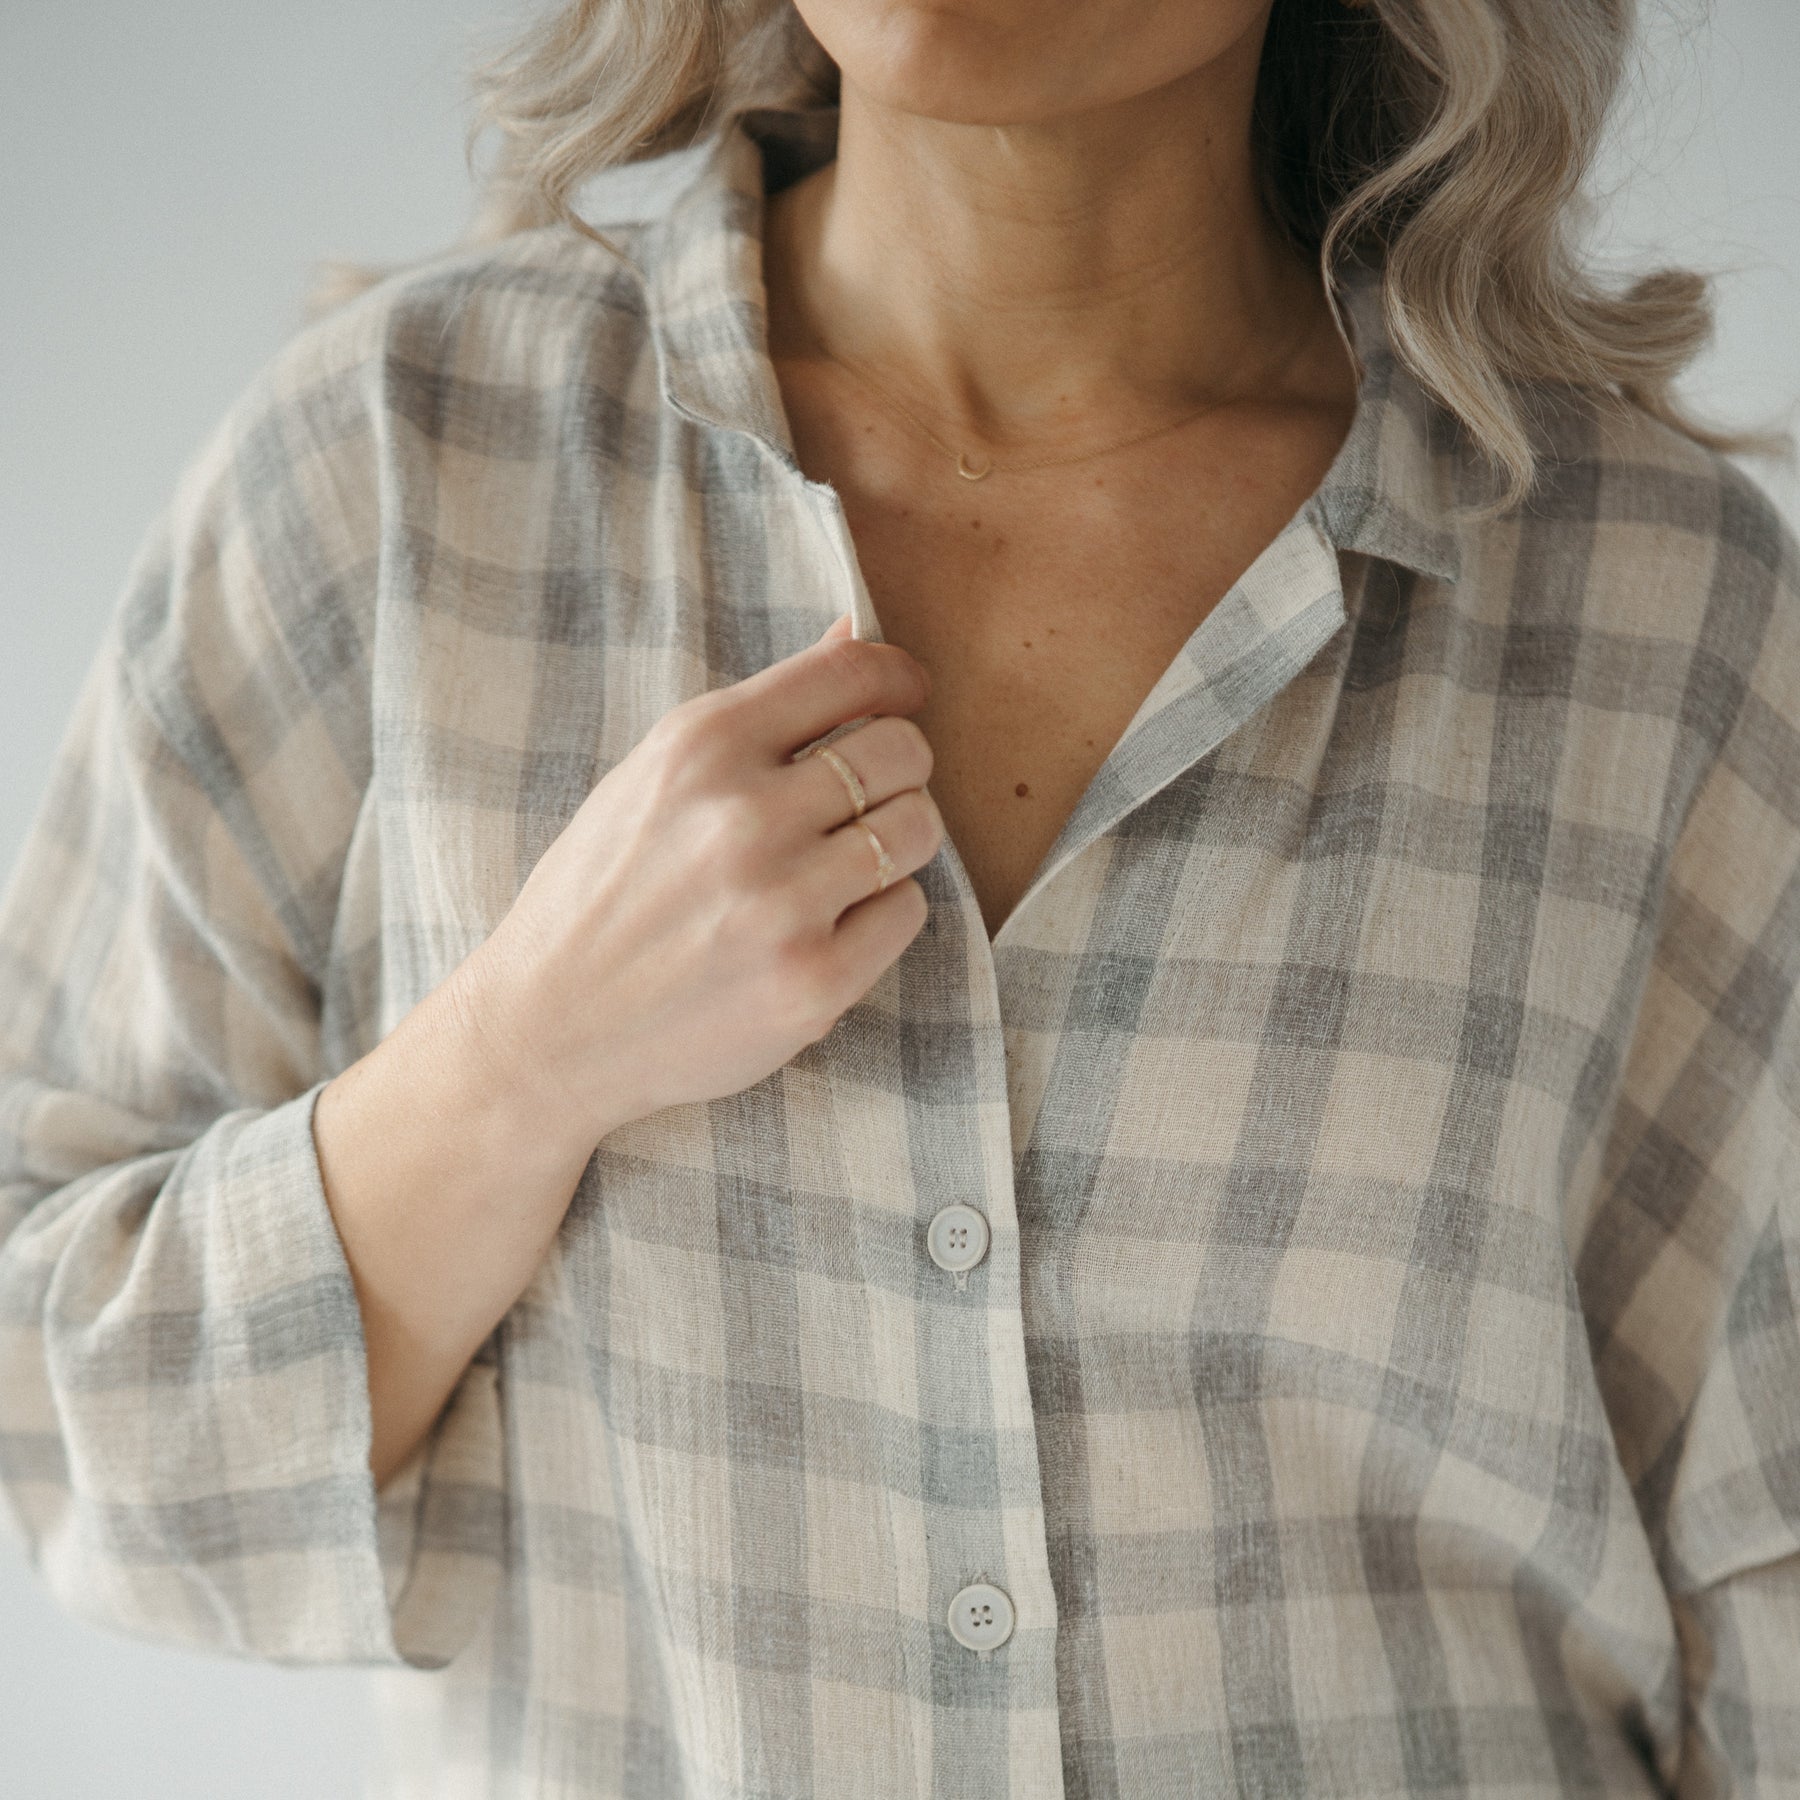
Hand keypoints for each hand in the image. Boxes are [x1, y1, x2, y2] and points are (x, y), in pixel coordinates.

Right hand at [450, 612, 943, 1147]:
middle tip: (869, 798)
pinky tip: (829, 924)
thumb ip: (757, 715)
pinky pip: (907, 912)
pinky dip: (881, 914)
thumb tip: (849, 633)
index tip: (905, 696)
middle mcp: (744, 815)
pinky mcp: (814, 981)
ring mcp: (783, 902)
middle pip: (902, 750)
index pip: (852, 672)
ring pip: (917, 829)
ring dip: (898, 840)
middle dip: (901, 768)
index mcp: (701, 746)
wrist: (547, 1033)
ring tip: (849, 863)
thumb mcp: (653, 779)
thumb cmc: (600, 898)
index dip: (897, 679)